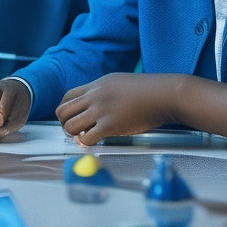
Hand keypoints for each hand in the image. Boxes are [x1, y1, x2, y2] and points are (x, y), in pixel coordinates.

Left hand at [56, 73, 177, 145]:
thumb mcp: (119, 82)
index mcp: (97, 85)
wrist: (163, 94)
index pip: (67, 96)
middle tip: (75, 131)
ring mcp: (101, 110)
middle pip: (63, 110)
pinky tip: (94, 142)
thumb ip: (103, 92)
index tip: (72, 118)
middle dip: (64, 123)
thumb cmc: (147, 90)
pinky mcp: (110, 125)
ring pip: (69, 125)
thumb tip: (95, 103)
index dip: (66, 109)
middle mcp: (94, 96)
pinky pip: (86, 138)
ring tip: (84, 137)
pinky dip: (85, 143)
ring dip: (73, 134)